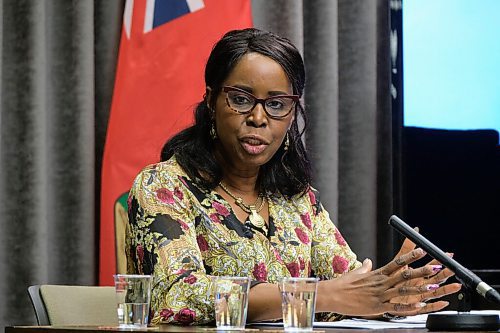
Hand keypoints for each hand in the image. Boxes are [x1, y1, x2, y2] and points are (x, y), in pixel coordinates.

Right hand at [317, 248, 459, 316]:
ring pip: (404, 290)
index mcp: (378, 273)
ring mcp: (380, 295)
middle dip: (422, 271)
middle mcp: (381, 282)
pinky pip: (396, 307)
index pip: (398, 262)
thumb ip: (365, 267)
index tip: (423, 250)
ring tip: (434, 286)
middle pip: (405, 274)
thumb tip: (368, 261)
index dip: (411, 256)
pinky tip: (419, 306)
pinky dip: (409, 307)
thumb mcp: (356, 272)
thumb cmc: (343, 284)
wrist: (332, 294)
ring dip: (420, 289)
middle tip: (437, 266)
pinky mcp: (377, 307)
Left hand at [387, 237, 460, 314]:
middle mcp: (421, 286)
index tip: (447, 255)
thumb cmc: (391, 280)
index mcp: (418, 275)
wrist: (380, 296)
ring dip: (446, 289)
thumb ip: (407, 249)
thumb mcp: (399, 262)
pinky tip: (443, 303)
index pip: (431, 267)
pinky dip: (436, 306)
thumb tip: (414, 232)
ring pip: (435, 293)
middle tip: (453, 269)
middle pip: (436, 279)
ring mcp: (419, 296)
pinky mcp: (414, 307)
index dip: (439, 261)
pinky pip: (427, 308)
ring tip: (455, 286)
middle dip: (445, 274)